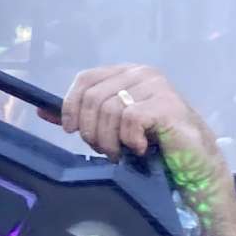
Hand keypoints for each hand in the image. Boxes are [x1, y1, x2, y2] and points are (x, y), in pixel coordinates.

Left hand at [56, 64, 222, 166]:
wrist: (192, 161)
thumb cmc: (151, 142)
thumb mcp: (110, 127)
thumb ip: (81, 116)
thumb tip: (43, 112)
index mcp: (125, 73)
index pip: (85, 79)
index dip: (70, 105)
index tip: (71, 130)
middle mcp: (140, 73)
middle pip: (93, 98)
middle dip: (91, 130)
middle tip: (105, 148)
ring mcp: (156, 86)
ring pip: (109, 110)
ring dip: (110, 140)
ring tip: (123, 151)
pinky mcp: (167, 104)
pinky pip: (130, 119)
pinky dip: (129, 140)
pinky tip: (140, 148)